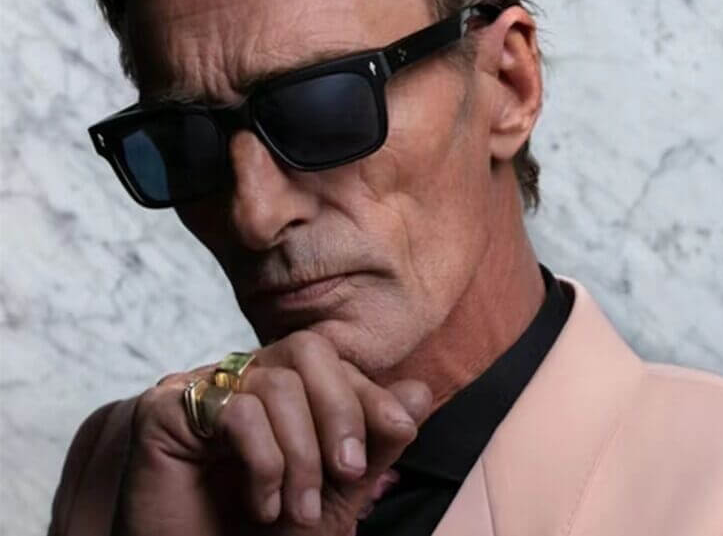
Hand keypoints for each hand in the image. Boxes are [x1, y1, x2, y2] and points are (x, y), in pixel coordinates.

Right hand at [114, 330, 431, 534]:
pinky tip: (263, 503)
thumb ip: (373, 443)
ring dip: (300, 454)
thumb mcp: (335, 494)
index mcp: (279, 390)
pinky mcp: (165, 410)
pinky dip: (264, 461)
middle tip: (346, 472)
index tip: (400, 429)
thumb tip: (419, 391)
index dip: (368, 391)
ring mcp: (202, 390)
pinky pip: (235, 410)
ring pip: (276, 384)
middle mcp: (241, 380)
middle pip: (306, 350)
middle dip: (340, 411)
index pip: (331, 360)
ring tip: (298, 509)